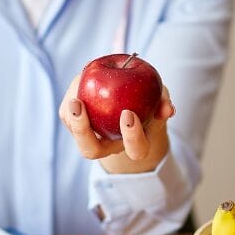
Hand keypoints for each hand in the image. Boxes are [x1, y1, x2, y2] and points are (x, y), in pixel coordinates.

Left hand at [58, 75, 174, 174]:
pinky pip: (67, 115)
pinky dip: (70, 100)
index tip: (128, 114)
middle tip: (80, 107)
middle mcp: (109, 145)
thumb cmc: (147, 101)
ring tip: (75, 97)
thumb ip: (163, 103)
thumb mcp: (159, 99)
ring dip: (72, 117)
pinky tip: (78, 83)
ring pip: (76, 135)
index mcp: (134, 144)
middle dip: (83, 132)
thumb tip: (168, 109)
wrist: (128, 99)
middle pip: (91, 151)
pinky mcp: (74, 123)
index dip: (132, 137)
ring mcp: (90, 136)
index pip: (136, 150)